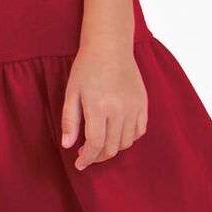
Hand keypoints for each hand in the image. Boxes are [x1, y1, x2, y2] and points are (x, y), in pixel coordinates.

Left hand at [60, 40, 147, 169]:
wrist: (110, 46)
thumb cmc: (86, 67)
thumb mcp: (72, 92)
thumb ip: (69, 120)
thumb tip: (67, 145)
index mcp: (99, 107)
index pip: (95, 145)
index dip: (87, 159)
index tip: (79, 164)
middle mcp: (119, 110)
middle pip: (112, 148)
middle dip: (98, 157)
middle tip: (87, 155)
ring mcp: (134, 107)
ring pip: (126, 142)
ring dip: (112, 148)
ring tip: (100, 142)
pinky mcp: (143, 104)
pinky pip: (139, 131)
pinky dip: (129, 138)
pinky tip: (116, 133)